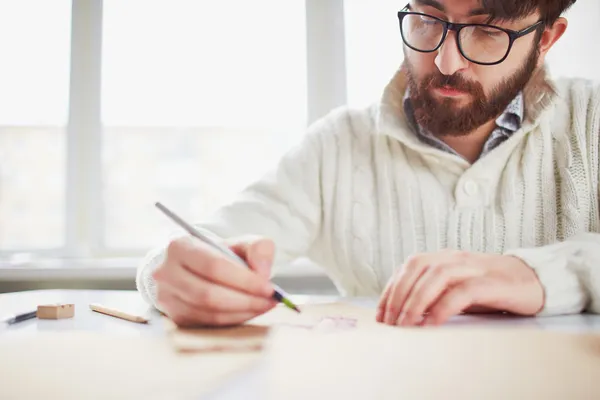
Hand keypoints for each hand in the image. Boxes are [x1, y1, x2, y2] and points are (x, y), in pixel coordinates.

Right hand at [152, 235, 277, 326]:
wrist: (196, 269)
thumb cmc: (221, 255)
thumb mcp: (241, 243)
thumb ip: (258, 249)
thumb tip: (263, 273)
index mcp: (180, 246)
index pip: (213, 266)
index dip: (244, 279)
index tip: (268, 287)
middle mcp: (167, 272)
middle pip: (208, 293)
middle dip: (245, 299)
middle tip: (270, 300)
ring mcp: (168, 297)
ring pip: (208, 311)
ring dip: (241, 312)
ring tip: (263, 306)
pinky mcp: (176, 317)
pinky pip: (207, 323)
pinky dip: (233, 320)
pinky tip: (249, 312)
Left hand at [376, 250, 543, 326]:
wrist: (535, 280)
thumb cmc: (491, 288)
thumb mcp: (457, 288)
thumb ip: (434, 294)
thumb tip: (404, 315)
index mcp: (445, 258)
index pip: (409, 266)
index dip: (391, 288)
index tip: (381, 314)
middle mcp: (456, 258)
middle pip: (417, 267)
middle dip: (398, 295)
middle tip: (389, 322)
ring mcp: (475, 268)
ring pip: (436, 276)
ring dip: (416, 301)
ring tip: (406, 324)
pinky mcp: (493, 283)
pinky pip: (463, 291)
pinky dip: (443, 307)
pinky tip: (432, 323)